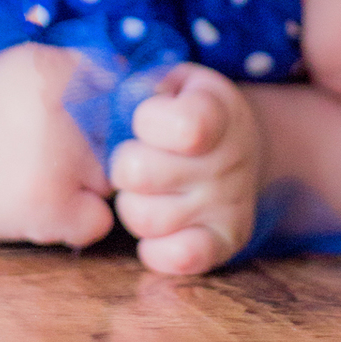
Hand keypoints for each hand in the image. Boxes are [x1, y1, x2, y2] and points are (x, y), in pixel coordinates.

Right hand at [0, 41, 113, 248]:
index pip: (121, 90)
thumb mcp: (26, 68)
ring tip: (45, 177)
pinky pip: (98, 220)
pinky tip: (45, 208)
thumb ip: (83, 69)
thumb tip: (149, 87)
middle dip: (100, 148)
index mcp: (51, 68)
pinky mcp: (47, 206)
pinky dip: (78, 222)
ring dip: (90, 185)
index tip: (80, 119)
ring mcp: (54, 158)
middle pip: (120, 138)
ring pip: (113, 180)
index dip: (107, 109)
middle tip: (54, 153)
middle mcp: (56, 106)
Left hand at [109, 64, 260, 274]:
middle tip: (134, 157)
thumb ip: (141, 83)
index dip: (147, 121)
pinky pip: (180, 259)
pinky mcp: (226, 242)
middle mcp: (230, 161)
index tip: (145, 118)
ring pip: (145, 219)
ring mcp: (230, 204)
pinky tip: (155, 229)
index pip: (183, 126)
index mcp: (218, 110)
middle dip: (123, 165)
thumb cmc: (186, 108)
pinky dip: (155, 249)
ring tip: (144, 190)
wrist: (235, 145)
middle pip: (140, 174)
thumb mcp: (172, 82)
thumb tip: (105, 97)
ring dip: (130, 205)